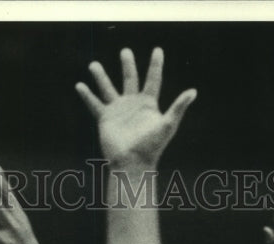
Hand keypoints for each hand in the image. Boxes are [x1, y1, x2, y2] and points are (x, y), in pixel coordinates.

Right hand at [77, 48, 195, 166]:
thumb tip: (193, 91)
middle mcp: (132, 104)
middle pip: (130, 79)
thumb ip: (178, 107)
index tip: (157, 50)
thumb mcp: (168, 124)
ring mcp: (118, 111)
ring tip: (93, 64)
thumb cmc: (152, 146)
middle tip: (124, 51)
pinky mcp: (105, 119)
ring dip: (101, 77)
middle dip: (127, 65)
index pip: (153, 79)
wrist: (132, 162)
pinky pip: (94, 104)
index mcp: (148, 104)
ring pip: (108, 88)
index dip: (155, 65)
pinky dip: (87, 95)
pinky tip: (79, 86)